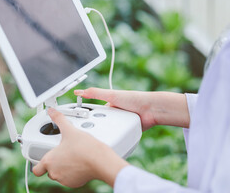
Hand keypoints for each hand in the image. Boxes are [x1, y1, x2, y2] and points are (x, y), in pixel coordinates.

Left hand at [33, 108, 128, 187]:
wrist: (100, 161)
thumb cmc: (84, 147)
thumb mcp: (69, 130)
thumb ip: (59, 119)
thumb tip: (52, 111)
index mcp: (49, 161)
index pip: (36, 169)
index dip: (39, 164)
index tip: (46, 157)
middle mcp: (55, 172)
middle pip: (49, 170)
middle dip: (54, 162)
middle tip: (62, 152)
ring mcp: (65, 180)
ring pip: (59, 175)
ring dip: (63, 167)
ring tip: (72, 156)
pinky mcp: (75, 183)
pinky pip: (70, 179)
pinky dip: (72, 172)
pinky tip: (79, 163)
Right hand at [74, 88, 189, 129]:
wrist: (151, 109)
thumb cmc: (134, 99)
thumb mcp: (111, 95)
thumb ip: (94, 93)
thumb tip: (79, 92)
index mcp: (109, 105)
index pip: (94, 112)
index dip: (87, 116)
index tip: (78, 121)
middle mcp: (114, 115)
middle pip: (100, 123)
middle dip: (97, 126)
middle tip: (90, 130)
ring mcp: (121, 123)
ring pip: (109, 131)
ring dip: (107, 132)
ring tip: (104, 133)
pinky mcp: (127, 131)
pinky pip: (118, 135)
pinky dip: (116, 136)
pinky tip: (113, 138)